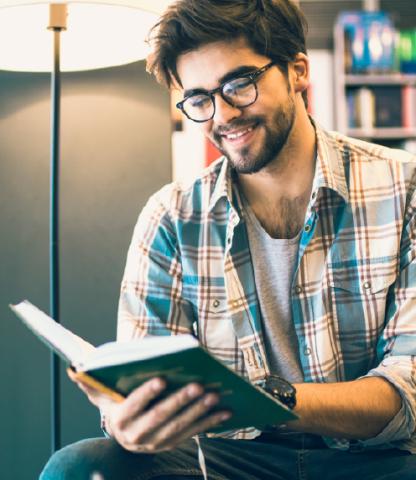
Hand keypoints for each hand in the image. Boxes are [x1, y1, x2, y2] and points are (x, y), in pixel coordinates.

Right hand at [67, 370, 230, 452]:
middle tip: (199, 385)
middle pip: (160, 418)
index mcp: (119, 421)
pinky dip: (210, 423)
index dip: (146, 394)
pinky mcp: (172, 444)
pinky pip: (193, 434)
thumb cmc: (115, 405)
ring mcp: (156, 443)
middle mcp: (136, 436)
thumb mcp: (100, 395)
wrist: (123, 435)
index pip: (132, 407)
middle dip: (180, 402)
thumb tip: (73, 369)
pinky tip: (225, 412)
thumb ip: (91, 383)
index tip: (161, 378)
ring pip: (180, 427)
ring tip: (215, 395)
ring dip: (199, 412)